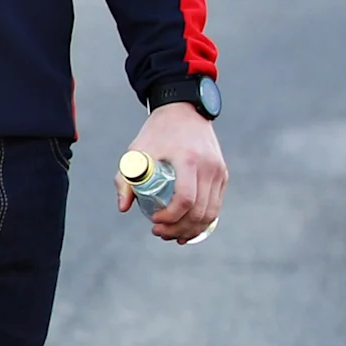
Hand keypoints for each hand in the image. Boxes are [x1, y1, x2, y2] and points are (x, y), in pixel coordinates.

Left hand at [120, 102, 225, 242]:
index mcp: (188, 160)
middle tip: (158, 232)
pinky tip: (188, 229)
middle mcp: (208, 167)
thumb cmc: (157, 133)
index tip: (154, 220)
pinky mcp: (222, 174)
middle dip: (178, 228)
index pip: (185, 199)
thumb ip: (125, 179)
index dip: (171, 217)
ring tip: (172, 235)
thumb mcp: (136, 152)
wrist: (184, 110)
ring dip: (192, 229)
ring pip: (211, 212)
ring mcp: (219, 171)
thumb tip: (123, 208)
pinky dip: (203, 221)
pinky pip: (216, 205)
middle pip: (199, 211)